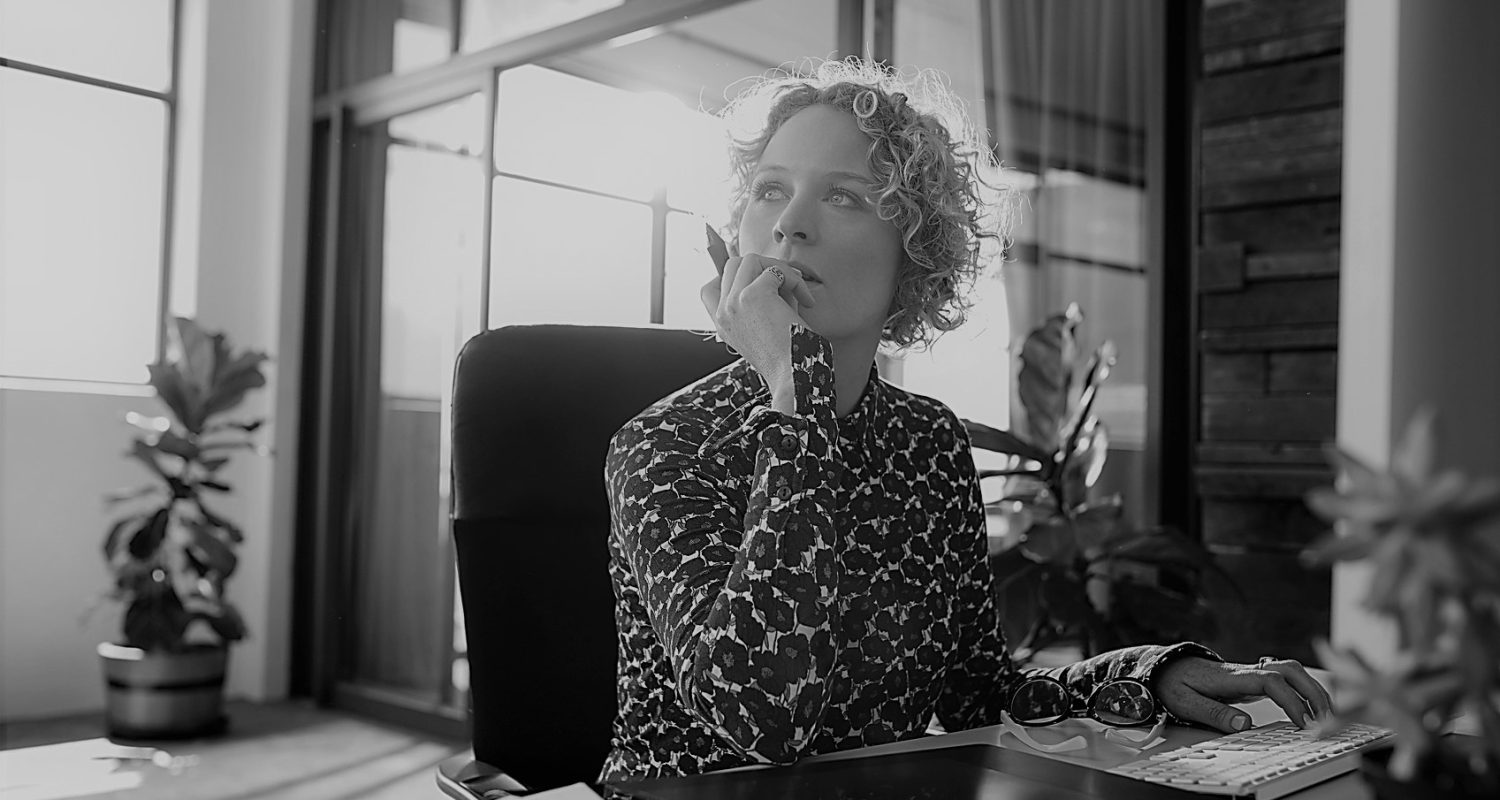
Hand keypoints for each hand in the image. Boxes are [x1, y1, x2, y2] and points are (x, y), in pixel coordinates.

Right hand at [700, 252, 816, 410]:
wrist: (792, 377)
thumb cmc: (788, 357)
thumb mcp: (764, 328)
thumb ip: (761, 302)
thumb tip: (772, 270)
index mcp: (722, 324)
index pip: (710, 288)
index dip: (733, 277)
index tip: (759, 280)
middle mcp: (722, 312)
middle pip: (733, 265)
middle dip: (764, 266)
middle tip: (786, 283)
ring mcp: (733, 302)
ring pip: (750, 260)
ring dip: (779, 269)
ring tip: (796, 291)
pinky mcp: (752, 295)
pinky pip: (776, 271)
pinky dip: (795, 281)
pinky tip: (806, 300)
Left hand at [1152, 657, 1333, 732]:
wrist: (1165, 667)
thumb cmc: (1173, 683)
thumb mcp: (1185, 701)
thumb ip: (1213, 713)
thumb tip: (1244, 724)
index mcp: (1230, 677)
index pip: (1270, 681)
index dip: (1291, 700)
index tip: (1304, 722)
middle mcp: (1245, 671)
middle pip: (1289, 669)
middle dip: (1313, 692)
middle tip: (1328, 718)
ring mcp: (1250, 673)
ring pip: (1291, 670)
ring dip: (1312, 689)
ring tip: (1328, 715)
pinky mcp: (1252, 679)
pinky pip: (1285, 678)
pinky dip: (1304, 690)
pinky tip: (1312, 707)